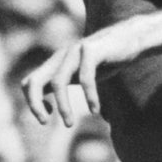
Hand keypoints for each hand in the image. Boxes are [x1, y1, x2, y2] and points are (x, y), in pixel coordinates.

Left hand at [21, 22, 143, 125]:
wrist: (132, 37)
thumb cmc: (107, 59)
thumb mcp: (81, 73)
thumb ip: (68, 82)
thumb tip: (57, 106)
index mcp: (56, 64)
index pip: (29, 83)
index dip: (32, 102)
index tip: (47, 117)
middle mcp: (61, 57)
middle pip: (34, 81)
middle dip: (35, 105)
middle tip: (44, 122)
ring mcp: (75, 51)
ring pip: (58, 81)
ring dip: (62, 106)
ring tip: (69, 124)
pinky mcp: (92, 50)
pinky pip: (86, 78)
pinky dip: (89, 97)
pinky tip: (95, 110)